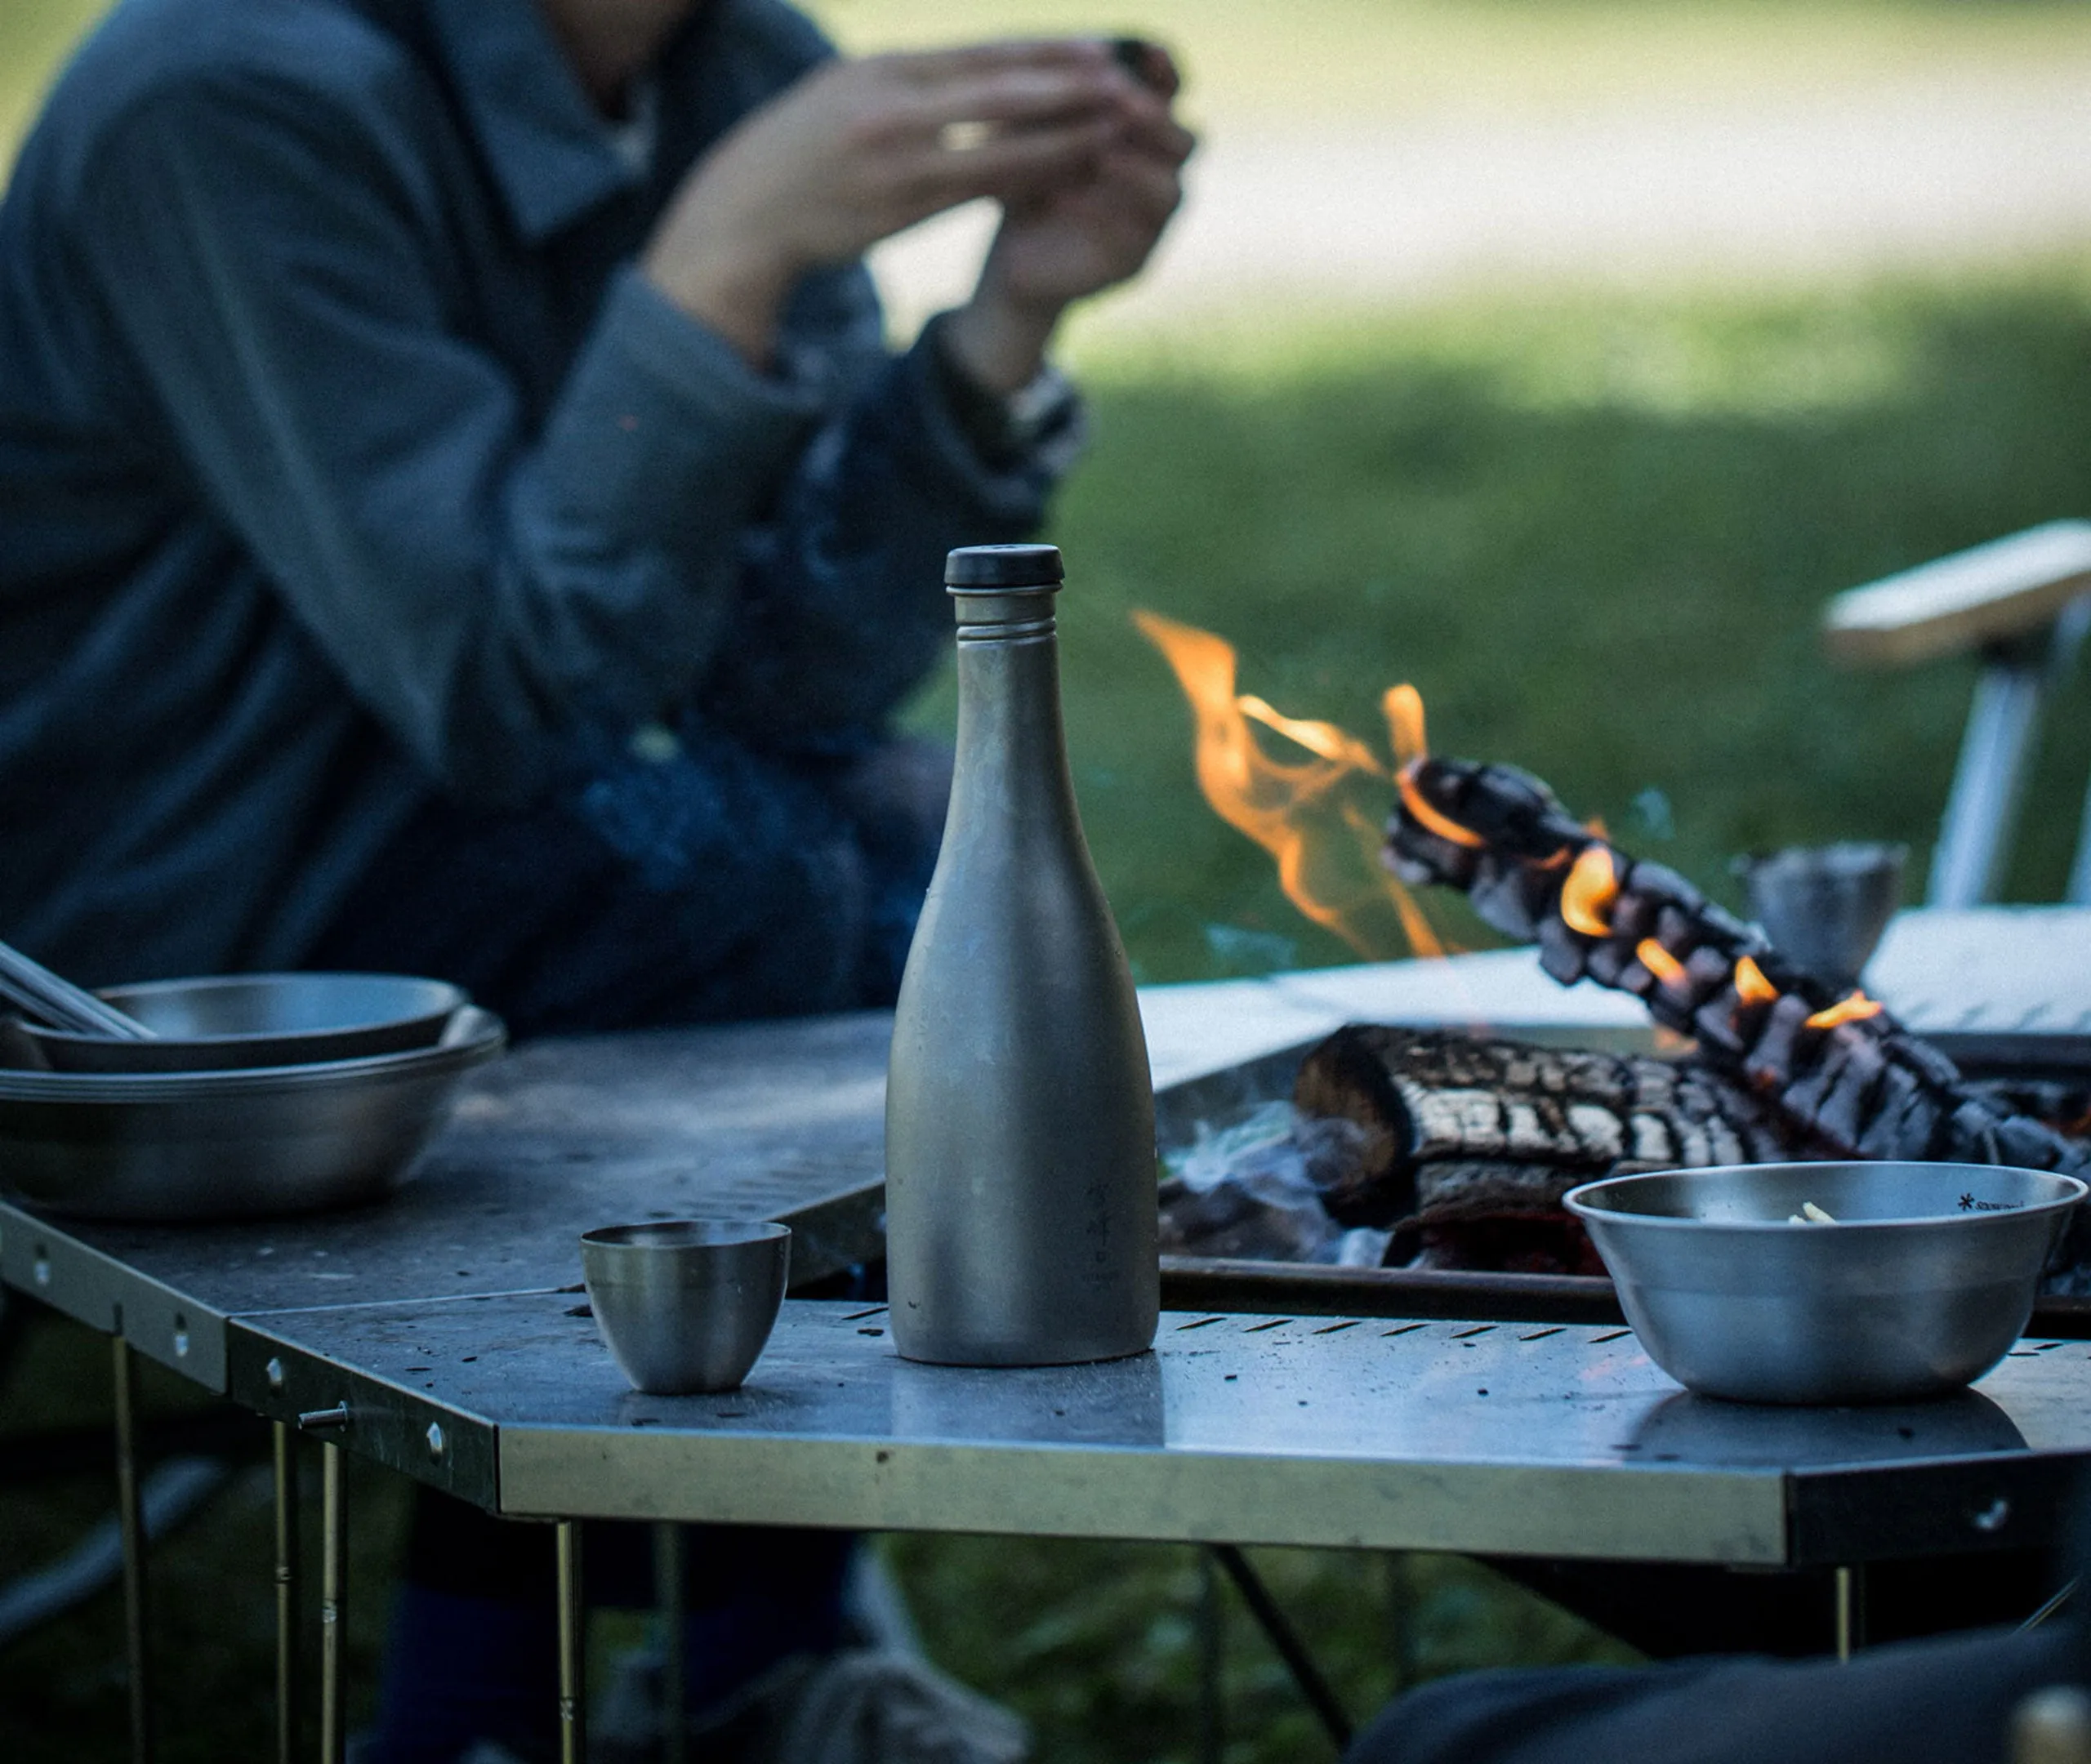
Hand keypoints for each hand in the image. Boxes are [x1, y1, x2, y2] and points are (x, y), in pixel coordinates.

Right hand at [644, 41, 1143, 365]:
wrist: (745, 214)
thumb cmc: (800, 153)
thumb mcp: (847, 92)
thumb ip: (910, 84)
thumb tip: (971, 76)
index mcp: (885, 70)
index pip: (982, 54)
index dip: (1045, 51)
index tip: (1098, 48)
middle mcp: (895, 107)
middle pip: (1001, 89)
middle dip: (1068, 84)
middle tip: (1126, 81)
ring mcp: (899, 160)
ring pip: (1001, 144)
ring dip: (1063, 137)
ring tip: (1113, 131)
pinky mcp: (901, 210)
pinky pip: (980, 192)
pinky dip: (1027, 181)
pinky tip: (1065, 178)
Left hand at [942, 46, 1193, 393]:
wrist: (1016, 256)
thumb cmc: (1025, 181)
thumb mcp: (1032, 133)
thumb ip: (1059, 102)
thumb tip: (1081, 63)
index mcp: (1142, 134)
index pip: (1171, 96)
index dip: (1165, 73)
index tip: (1146, 50)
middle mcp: (1160, 173)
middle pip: (1187, 141)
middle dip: (1158, 121)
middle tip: (1124, 103)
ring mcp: (1152, 221)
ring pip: (1171, 192)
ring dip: (1137, 170)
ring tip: (1100, 156)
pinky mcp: (1134, 261)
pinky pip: (1131, 235)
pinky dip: (1096, 211)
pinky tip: (1058, 194)